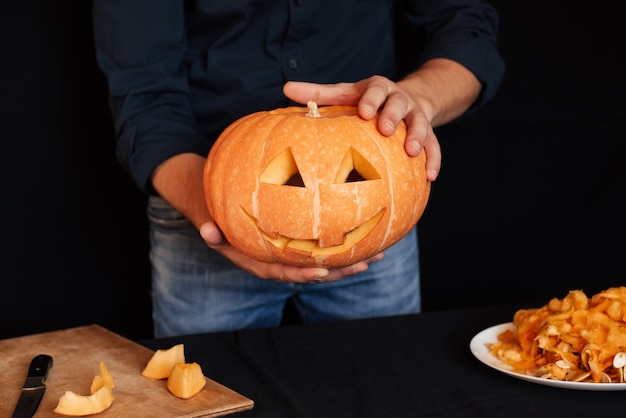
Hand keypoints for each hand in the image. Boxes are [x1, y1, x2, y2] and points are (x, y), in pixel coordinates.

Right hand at [200, 220, 383, 283]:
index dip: (303, 273)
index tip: (322, 271)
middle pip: (312, 271)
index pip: (284, 272)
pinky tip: (367, 237)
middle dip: (338, 270)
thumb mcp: (211, 224)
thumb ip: (211, 231)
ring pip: (323, 262)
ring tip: (377, 254)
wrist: (219, 213)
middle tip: (363, 264)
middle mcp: (279, 262)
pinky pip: (322, 248)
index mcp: (260, 262)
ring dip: (349, 260)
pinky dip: (344, 245)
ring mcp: (291, 254)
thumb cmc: (217, 218)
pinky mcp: (299, 244)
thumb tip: (206, 231)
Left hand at [283, 76, 441, 180]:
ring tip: (411, 153)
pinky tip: (429, 177)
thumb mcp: (345, 94)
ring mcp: (416, 117)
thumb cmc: (366, 101)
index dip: (371, 100)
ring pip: (421, 125)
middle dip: (393, 117)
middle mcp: (399, 100)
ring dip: (418, 138)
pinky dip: (433, 160)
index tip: (364, 112)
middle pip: (399, 106)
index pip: (375, 91)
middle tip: (386, 130)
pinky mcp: (429, 134)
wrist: (406, 100)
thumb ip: (318, 93)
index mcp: (378, 89)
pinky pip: (435, 146)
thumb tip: (285, 88)